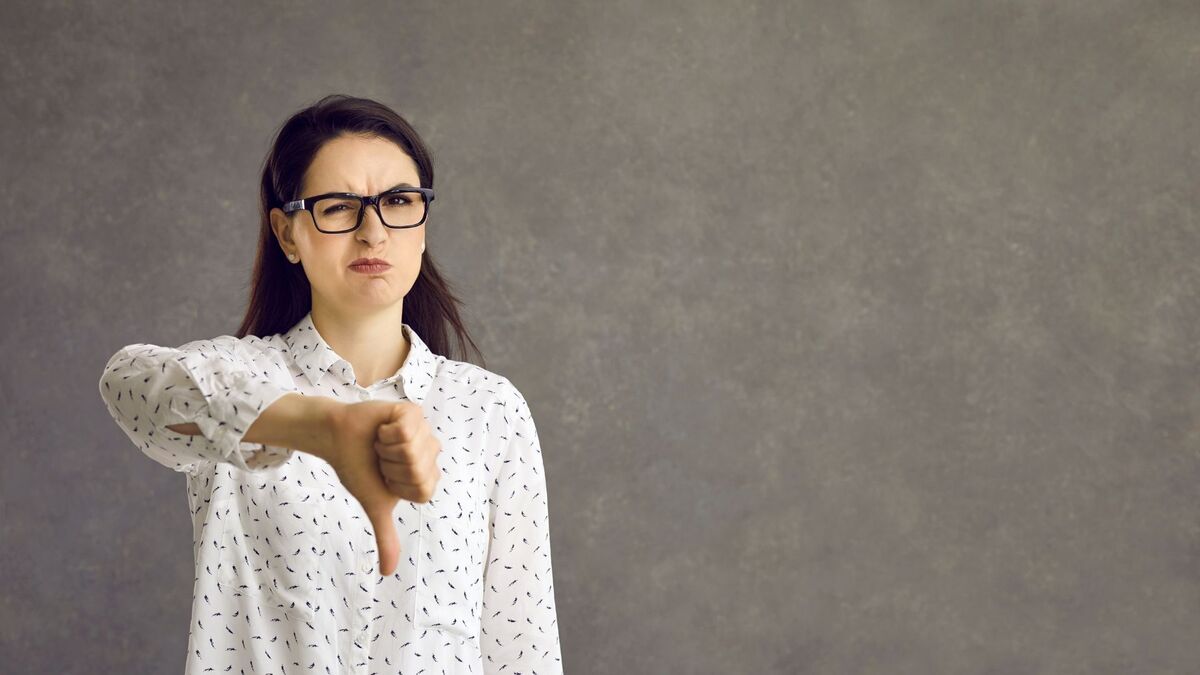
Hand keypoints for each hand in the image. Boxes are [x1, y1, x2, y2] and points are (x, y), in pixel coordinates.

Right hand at [323, 400, 440, 576]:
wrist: (336, 439)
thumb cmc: (358, 469)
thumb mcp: (375, 506)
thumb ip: (386, 537)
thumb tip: (387, 573)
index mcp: (426, 477)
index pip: (423, 490)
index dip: (397, 485)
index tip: (385, 477)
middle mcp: (430, 454)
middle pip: (417, 470)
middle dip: (390, 466)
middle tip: (381, 458)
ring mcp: (424, 431)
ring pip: (411, 450)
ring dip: (387, 449)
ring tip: (381, 444)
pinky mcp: (413, 412)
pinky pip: (405, 429)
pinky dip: (386, 432)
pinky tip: (382, 428)